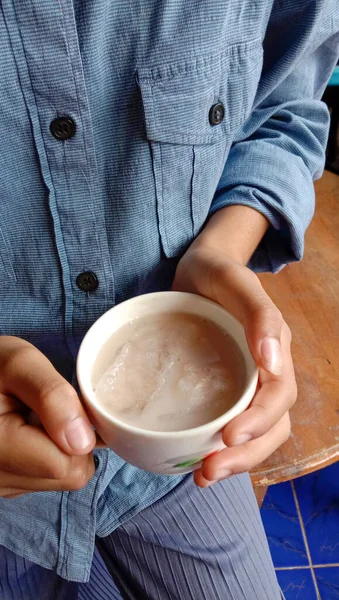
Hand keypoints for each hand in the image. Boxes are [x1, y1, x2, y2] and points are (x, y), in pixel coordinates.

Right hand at [0, 337, 95, 497]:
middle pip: (67, 476)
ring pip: (59, 480)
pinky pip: (43, 478)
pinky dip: (46, 455)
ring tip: (35, 418)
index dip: (80, 434)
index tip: (65, 406)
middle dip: (72, 441)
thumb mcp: (21, 364)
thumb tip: (83, 442)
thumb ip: (53, 397)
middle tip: (49, 409)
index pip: (66, 465)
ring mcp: (0, 485)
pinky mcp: (4, 484)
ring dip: (60, 448)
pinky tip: (28, 430)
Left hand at [173, 246, 296, 486]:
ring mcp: (246, 381)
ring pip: (256, 433)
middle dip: (246, 454)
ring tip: (202, 476)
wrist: (200, 268)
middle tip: (209, 471)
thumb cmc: (218, 273)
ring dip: (236, 460)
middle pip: (272, 425)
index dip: (259, 422)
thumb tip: (273, 362)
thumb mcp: (236, 283)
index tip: (229, 438)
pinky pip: (232, 423)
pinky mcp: (225, 387)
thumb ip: (260, 315)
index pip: (279, 396)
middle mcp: (266, 371)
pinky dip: (219, 448)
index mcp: (275, 350)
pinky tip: (196, 461)